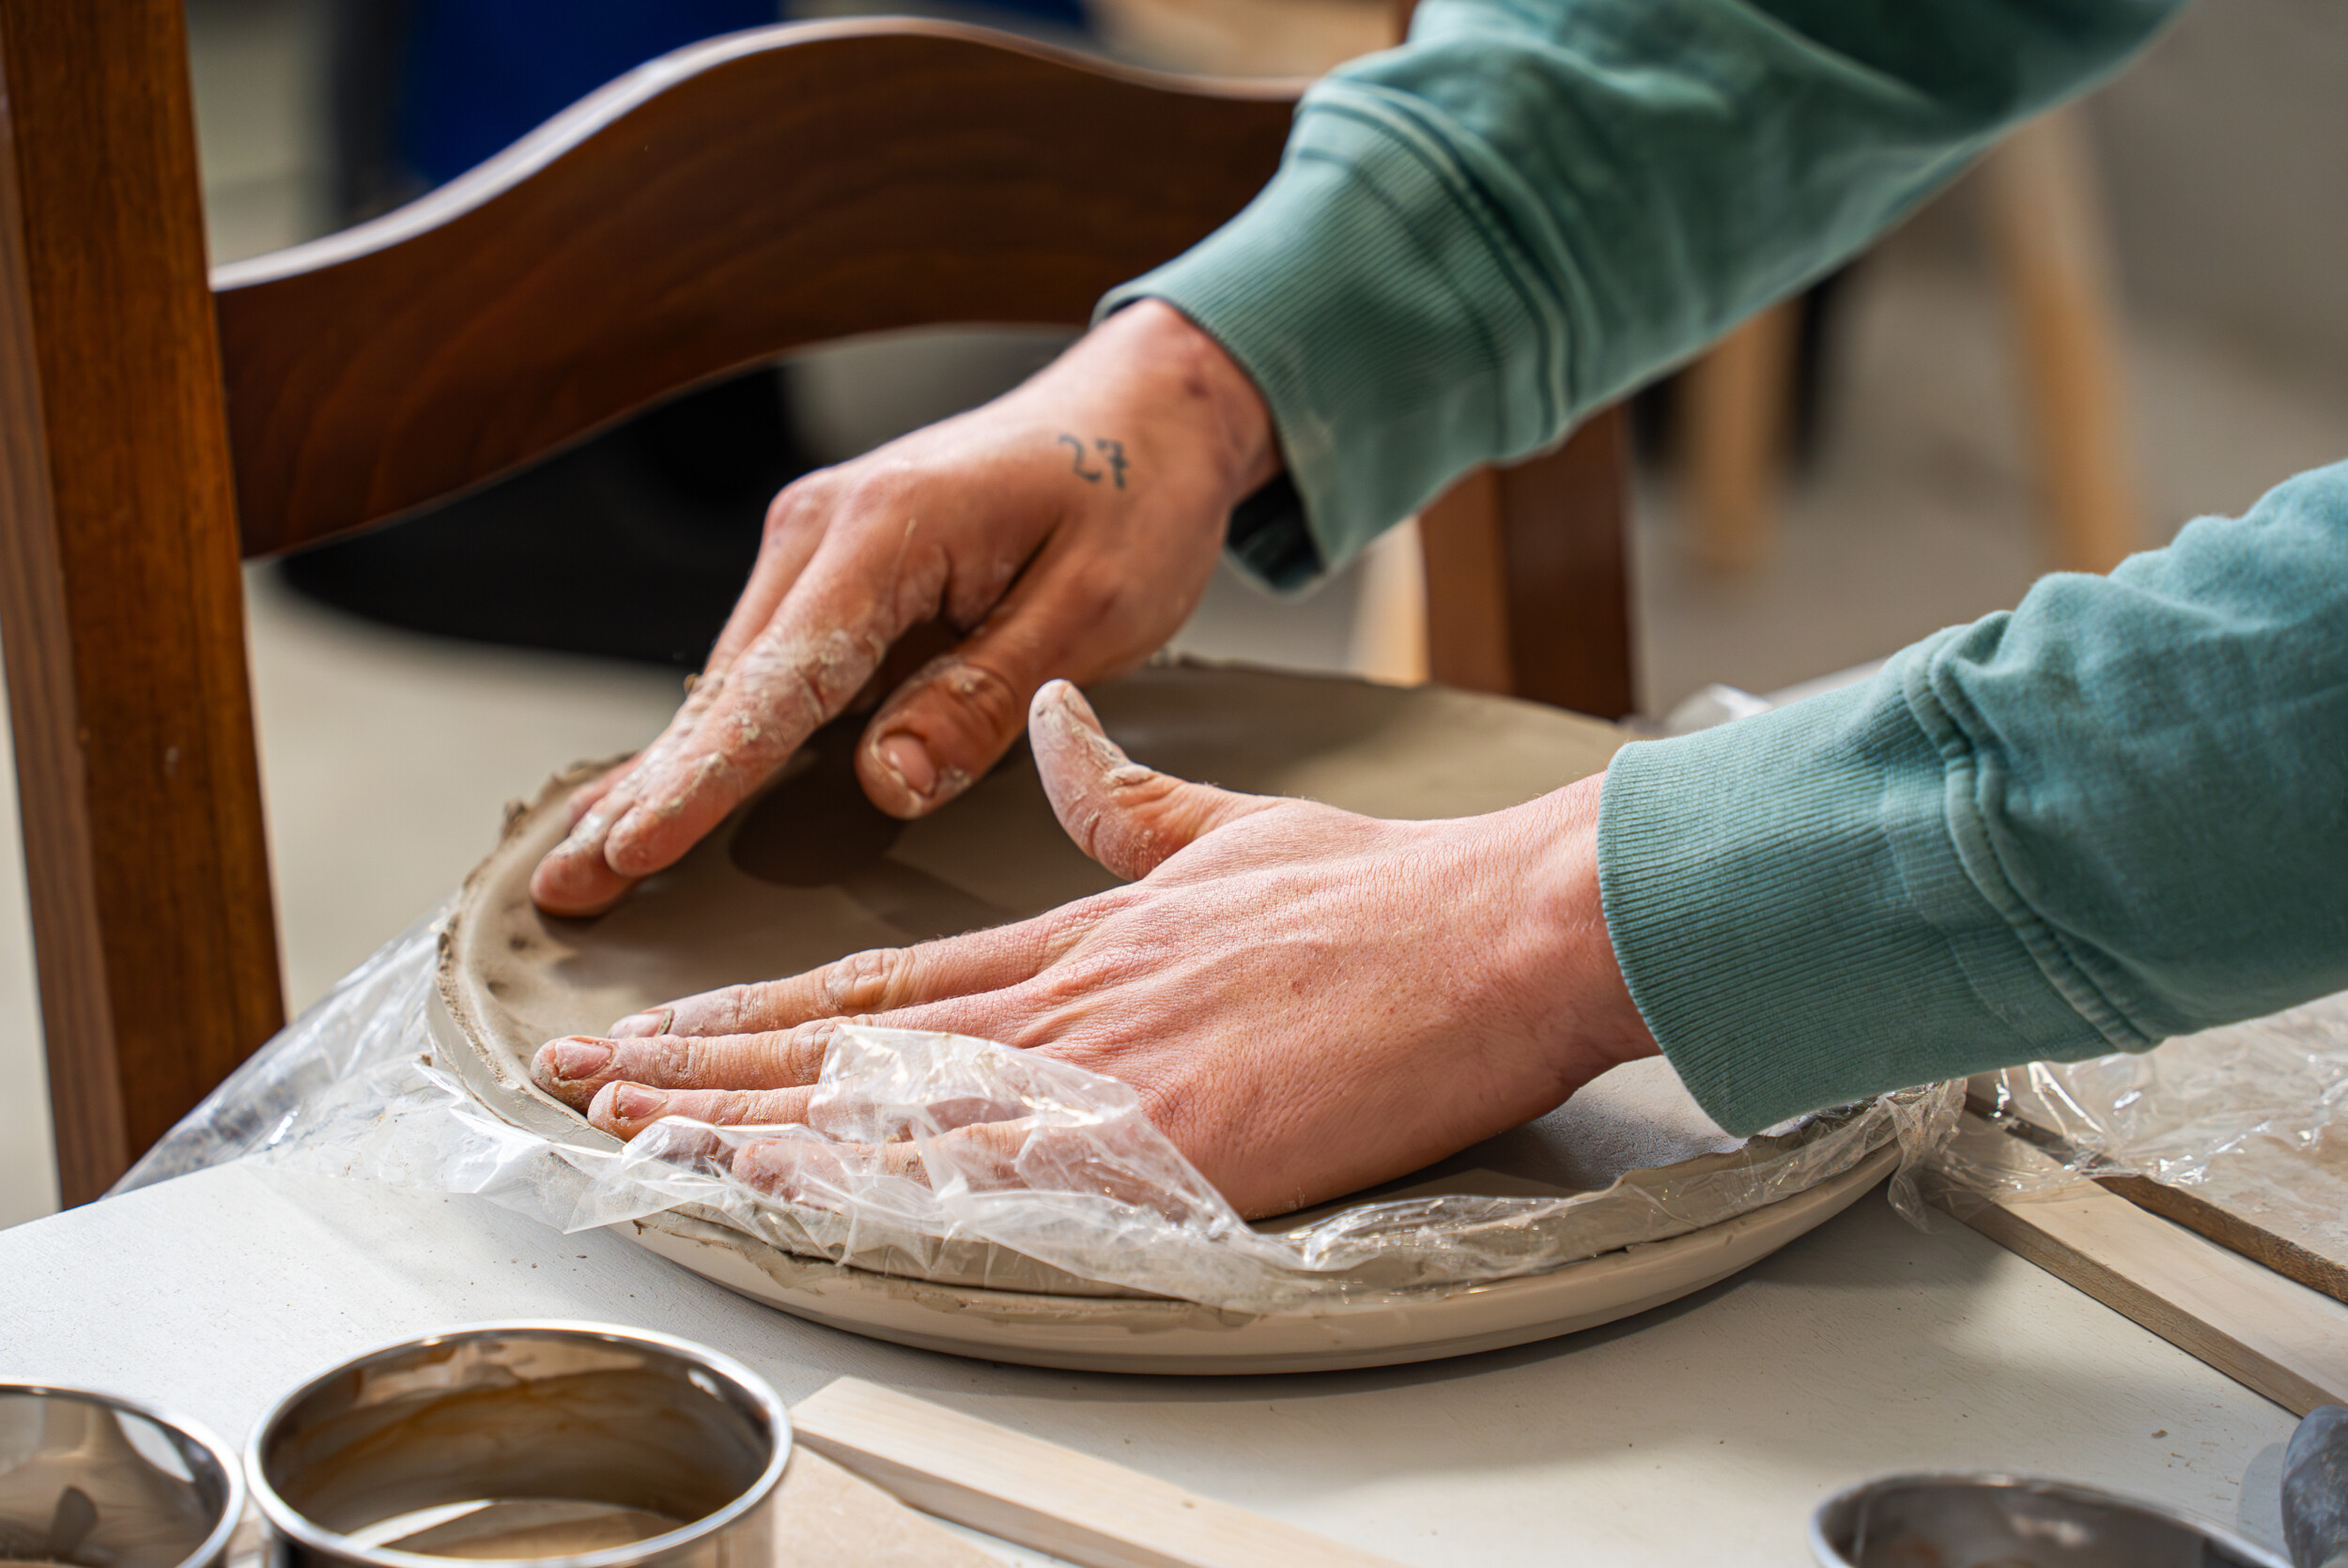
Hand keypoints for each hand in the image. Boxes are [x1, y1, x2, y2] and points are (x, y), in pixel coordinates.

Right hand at [530, 300, 1279, 916]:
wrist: (1144, 408)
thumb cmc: (1133, 497)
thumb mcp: (1092, 608)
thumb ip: (981, 697)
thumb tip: (884, 785)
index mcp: (886, 531)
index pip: (779, 682)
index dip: (706, 778)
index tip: (636, 849)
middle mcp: (823, 529)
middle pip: (726, 688)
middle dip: (644, 793)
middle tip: (563, 887)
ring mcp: (817, 544)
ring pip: (733, 683)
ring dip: (665, 773)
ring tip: (583, 864)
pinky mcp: (832, 567)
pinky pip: (764, 668)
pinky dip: (713, 736)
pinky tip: (655, 794)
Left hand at [531, 681, 1659, 1219]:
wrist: (1499, 925)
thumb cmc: (1383, 895)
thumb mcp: (1233, 829)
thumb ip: (1128, 799)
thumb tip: (1059, 733)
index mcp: (1076, 934)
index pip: (879, 979)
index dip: (760, 1008)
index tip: (671, 1023)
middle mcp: (1062, 1000)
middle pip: (846, 1042)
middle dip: (705, 1066)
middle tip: (588, 1080)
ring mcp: (1104, 1070)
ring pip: (883, 1107)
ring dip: (745, 1126)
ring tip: (630, 1134)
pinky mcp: (1163, 1141)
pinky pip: (985, 1180)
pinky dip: (871, 1193)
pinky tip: (787, 1207)